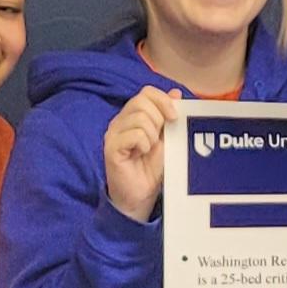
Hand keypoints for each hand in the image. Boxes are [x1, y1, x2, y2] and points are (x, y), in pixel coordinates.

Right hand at [102, 86, 184, 223]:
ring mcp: (113, 133)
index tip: (174, 117)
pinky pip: (135, 135)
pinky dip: (144, 144)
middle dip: (158, 120)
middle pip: (141, 101)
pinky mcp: (111, 147)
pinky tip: (140, 154)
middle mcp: (120, 121)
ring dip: (152, 136)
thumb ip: (168, 116)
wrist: (141, 195)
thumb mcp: (166, 138)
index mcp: (132, 115)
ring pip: (139, 118)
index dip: (163, 100)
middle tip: (158, 139)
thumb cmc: (152, 168)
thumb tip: (175, 93)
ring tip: (147, 150)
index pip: (146, 92)